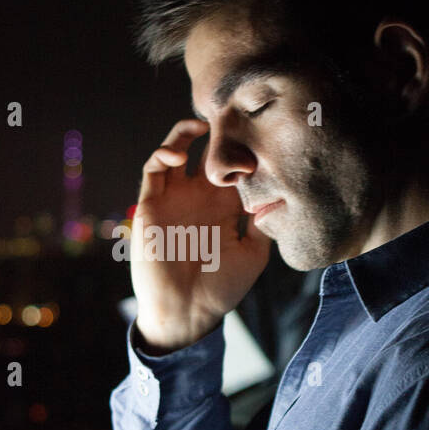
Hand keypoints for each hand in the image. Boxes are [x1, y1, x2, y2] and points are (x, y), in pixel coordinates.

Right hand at [127, 118, 270, 350]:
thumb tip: (278, 194)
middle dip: (215, 132)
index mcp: (222, 206)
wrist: (188, 311)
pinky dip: (163, 153)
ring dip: (184, 133)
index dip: (241, 147)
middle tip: (228, 117)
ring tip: (200, 126)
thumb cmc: (221, 288)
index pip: (230, 165)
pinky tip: (179, 153)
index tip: (256, 135)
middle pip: (203, 150)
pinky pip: (153, 170)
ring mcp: (173, 199)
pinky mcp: (150, 204)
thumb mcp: (253, 253)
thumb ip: (262, 222)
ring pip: (174, 152)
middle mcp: (197, 197)